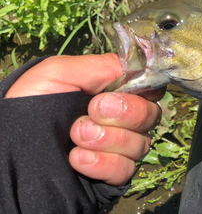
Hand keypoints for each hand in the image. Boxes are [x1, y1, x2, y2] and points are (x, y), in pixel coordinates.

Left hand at [6, 54, 164, 185]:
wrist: (7, 151)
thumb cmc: (28, 105)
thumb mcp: (59, 72)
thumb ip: (102, 65)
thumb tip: (140, 67)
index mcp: (113, 91)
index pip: (150, 87)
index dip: (143, 89)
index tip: (118, 91)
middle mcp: (121, 119)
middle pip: (150, 114)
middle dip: (123, 113)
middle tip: (89, 113)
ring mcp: (118, 147)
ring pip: (140, 143)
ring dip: (107, 140)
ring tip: (75, 138)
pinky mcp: (112, 173)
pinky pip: (126, 168)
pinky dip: (103, 163)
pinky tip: (77, 159)